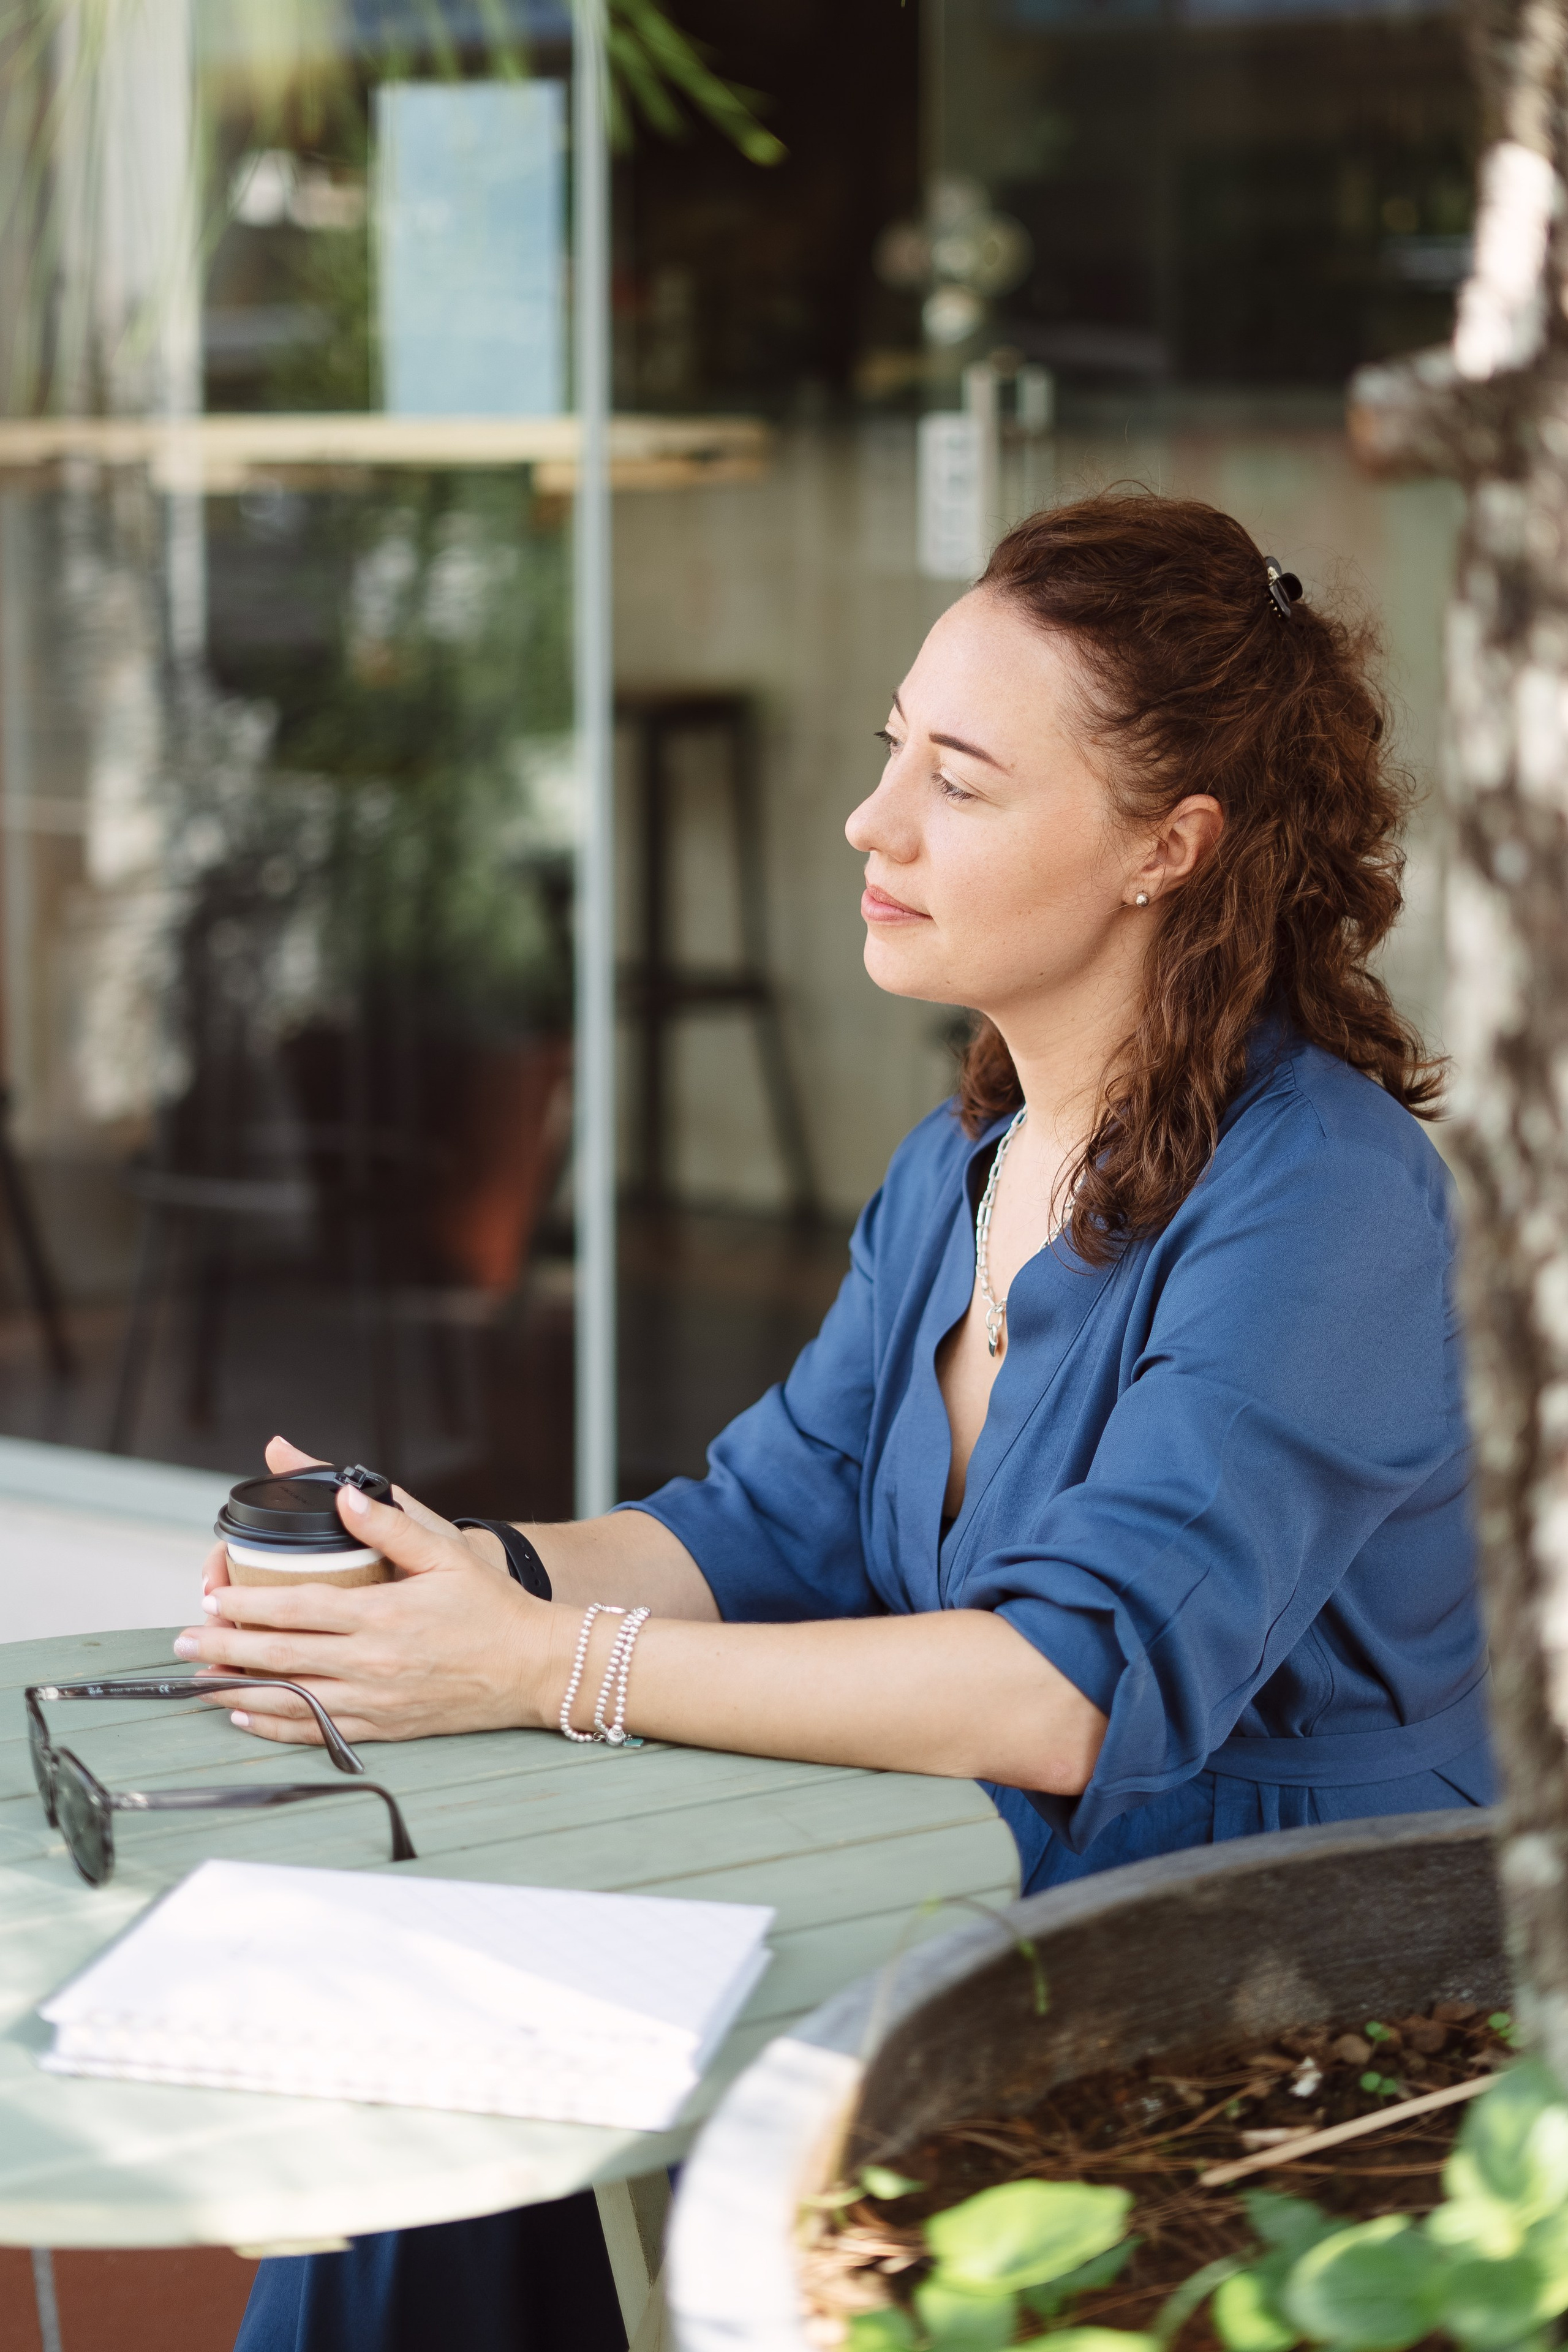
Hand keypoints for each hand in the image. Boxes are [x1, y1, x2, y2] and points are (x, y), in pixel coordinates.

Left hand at [182, 1464, 568, 1747]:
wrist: (533, 1667)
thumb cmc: (491, 1608)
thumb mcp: (445, 1554)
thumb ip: (391, 1524)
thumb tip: (343, 1494)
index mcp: (383, 1615)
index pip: (297, 1608)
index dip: (247, 1604)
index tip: (212, 1597)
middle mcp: (373, 1662)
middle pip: (281, 1656)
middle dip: (224, 1648)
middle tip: (183, 1642)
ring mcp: (377, 1700)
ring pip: (291, 1700)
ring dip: (238, 1691)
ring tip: (199, 1682)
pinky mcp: (385, 1726)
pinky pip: (318, 1731)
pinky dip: (276, 1726)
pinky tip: (246, 1717)